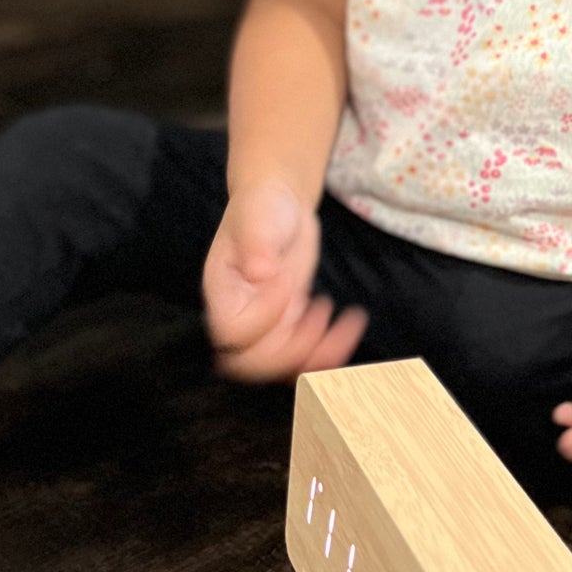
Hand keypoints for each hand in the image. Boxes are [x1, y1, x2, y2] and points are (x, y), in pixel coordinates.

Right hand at [203, 179, 366, 382]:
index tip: (286, 282)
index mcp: (221, 292)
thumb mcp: (257, 217)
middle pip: (252, 364)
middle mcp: (239, 315)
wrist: (279, 204)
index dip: (263, 318)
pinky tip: (350, 323)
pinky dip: (331, 350)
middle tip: (318, 315)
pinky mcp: (290, 326)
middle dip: (290, 351)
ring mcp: (265, 325)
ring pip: (282, 368)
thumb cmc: (261, 206)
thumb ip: (256, 244)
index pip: (232, 331)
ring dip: (317, 357)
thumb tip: (260, 273)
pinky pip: (305, 355)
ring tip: (345, 324)